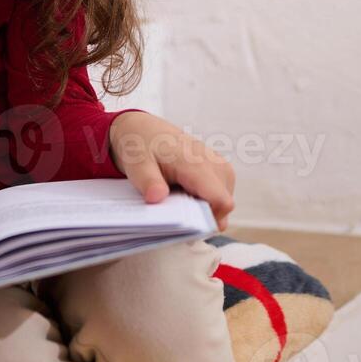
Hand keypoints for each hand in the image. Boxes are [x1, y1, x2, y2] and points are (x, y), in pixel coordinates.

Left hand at [108, 111, 236, 230]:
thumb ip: (148, 181)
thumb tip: (157, 197)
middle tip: (176, 215)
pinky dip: (206, 201)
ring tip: (179, 203)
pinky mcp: (219, 169)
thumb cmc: (141, 146)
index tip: (189, 232)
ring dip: (205, 209)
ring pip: (224, 201)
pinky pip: (220, 194)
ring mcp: (219, 165)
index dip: (210, 221)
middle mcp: (214, 164)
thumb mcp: (136, 164)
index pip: (221, 200)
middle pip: (224, 206)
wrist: (144, 129)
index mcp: (196, 163)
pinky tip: (185, 197)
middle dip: (204, 218)